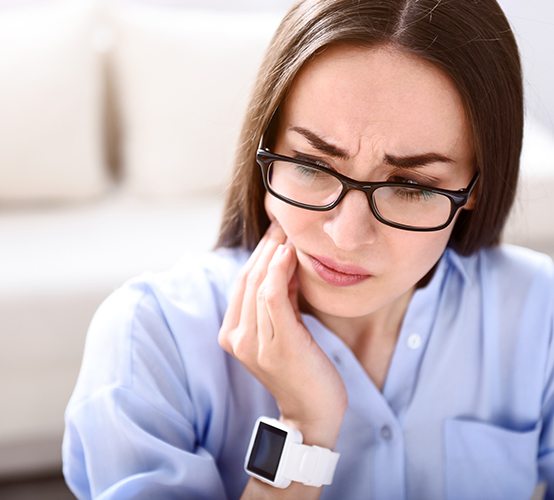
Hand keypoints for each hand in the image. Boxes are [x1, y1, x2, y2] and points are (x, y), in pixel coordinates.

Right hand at [218, 223, 346, 446]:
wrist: (314, 411)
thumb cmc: (303, 367)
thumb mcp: (285, 328)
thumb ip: (279, 300)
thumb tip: (285, 263)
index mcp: (233, 333)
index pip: (242, 282)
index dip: (257, 253)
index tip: (276, 231)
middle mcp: (237, 337)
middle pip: (247, 279)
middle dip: (265, 247)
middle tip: (283, 223)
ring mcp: (253, 342)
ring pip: (258, 283)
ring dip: (273, 253)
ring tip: (289, 231)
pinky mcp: (276, 344)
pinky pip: (271, 296)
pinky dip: (278, 270)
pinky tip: (289, 253)